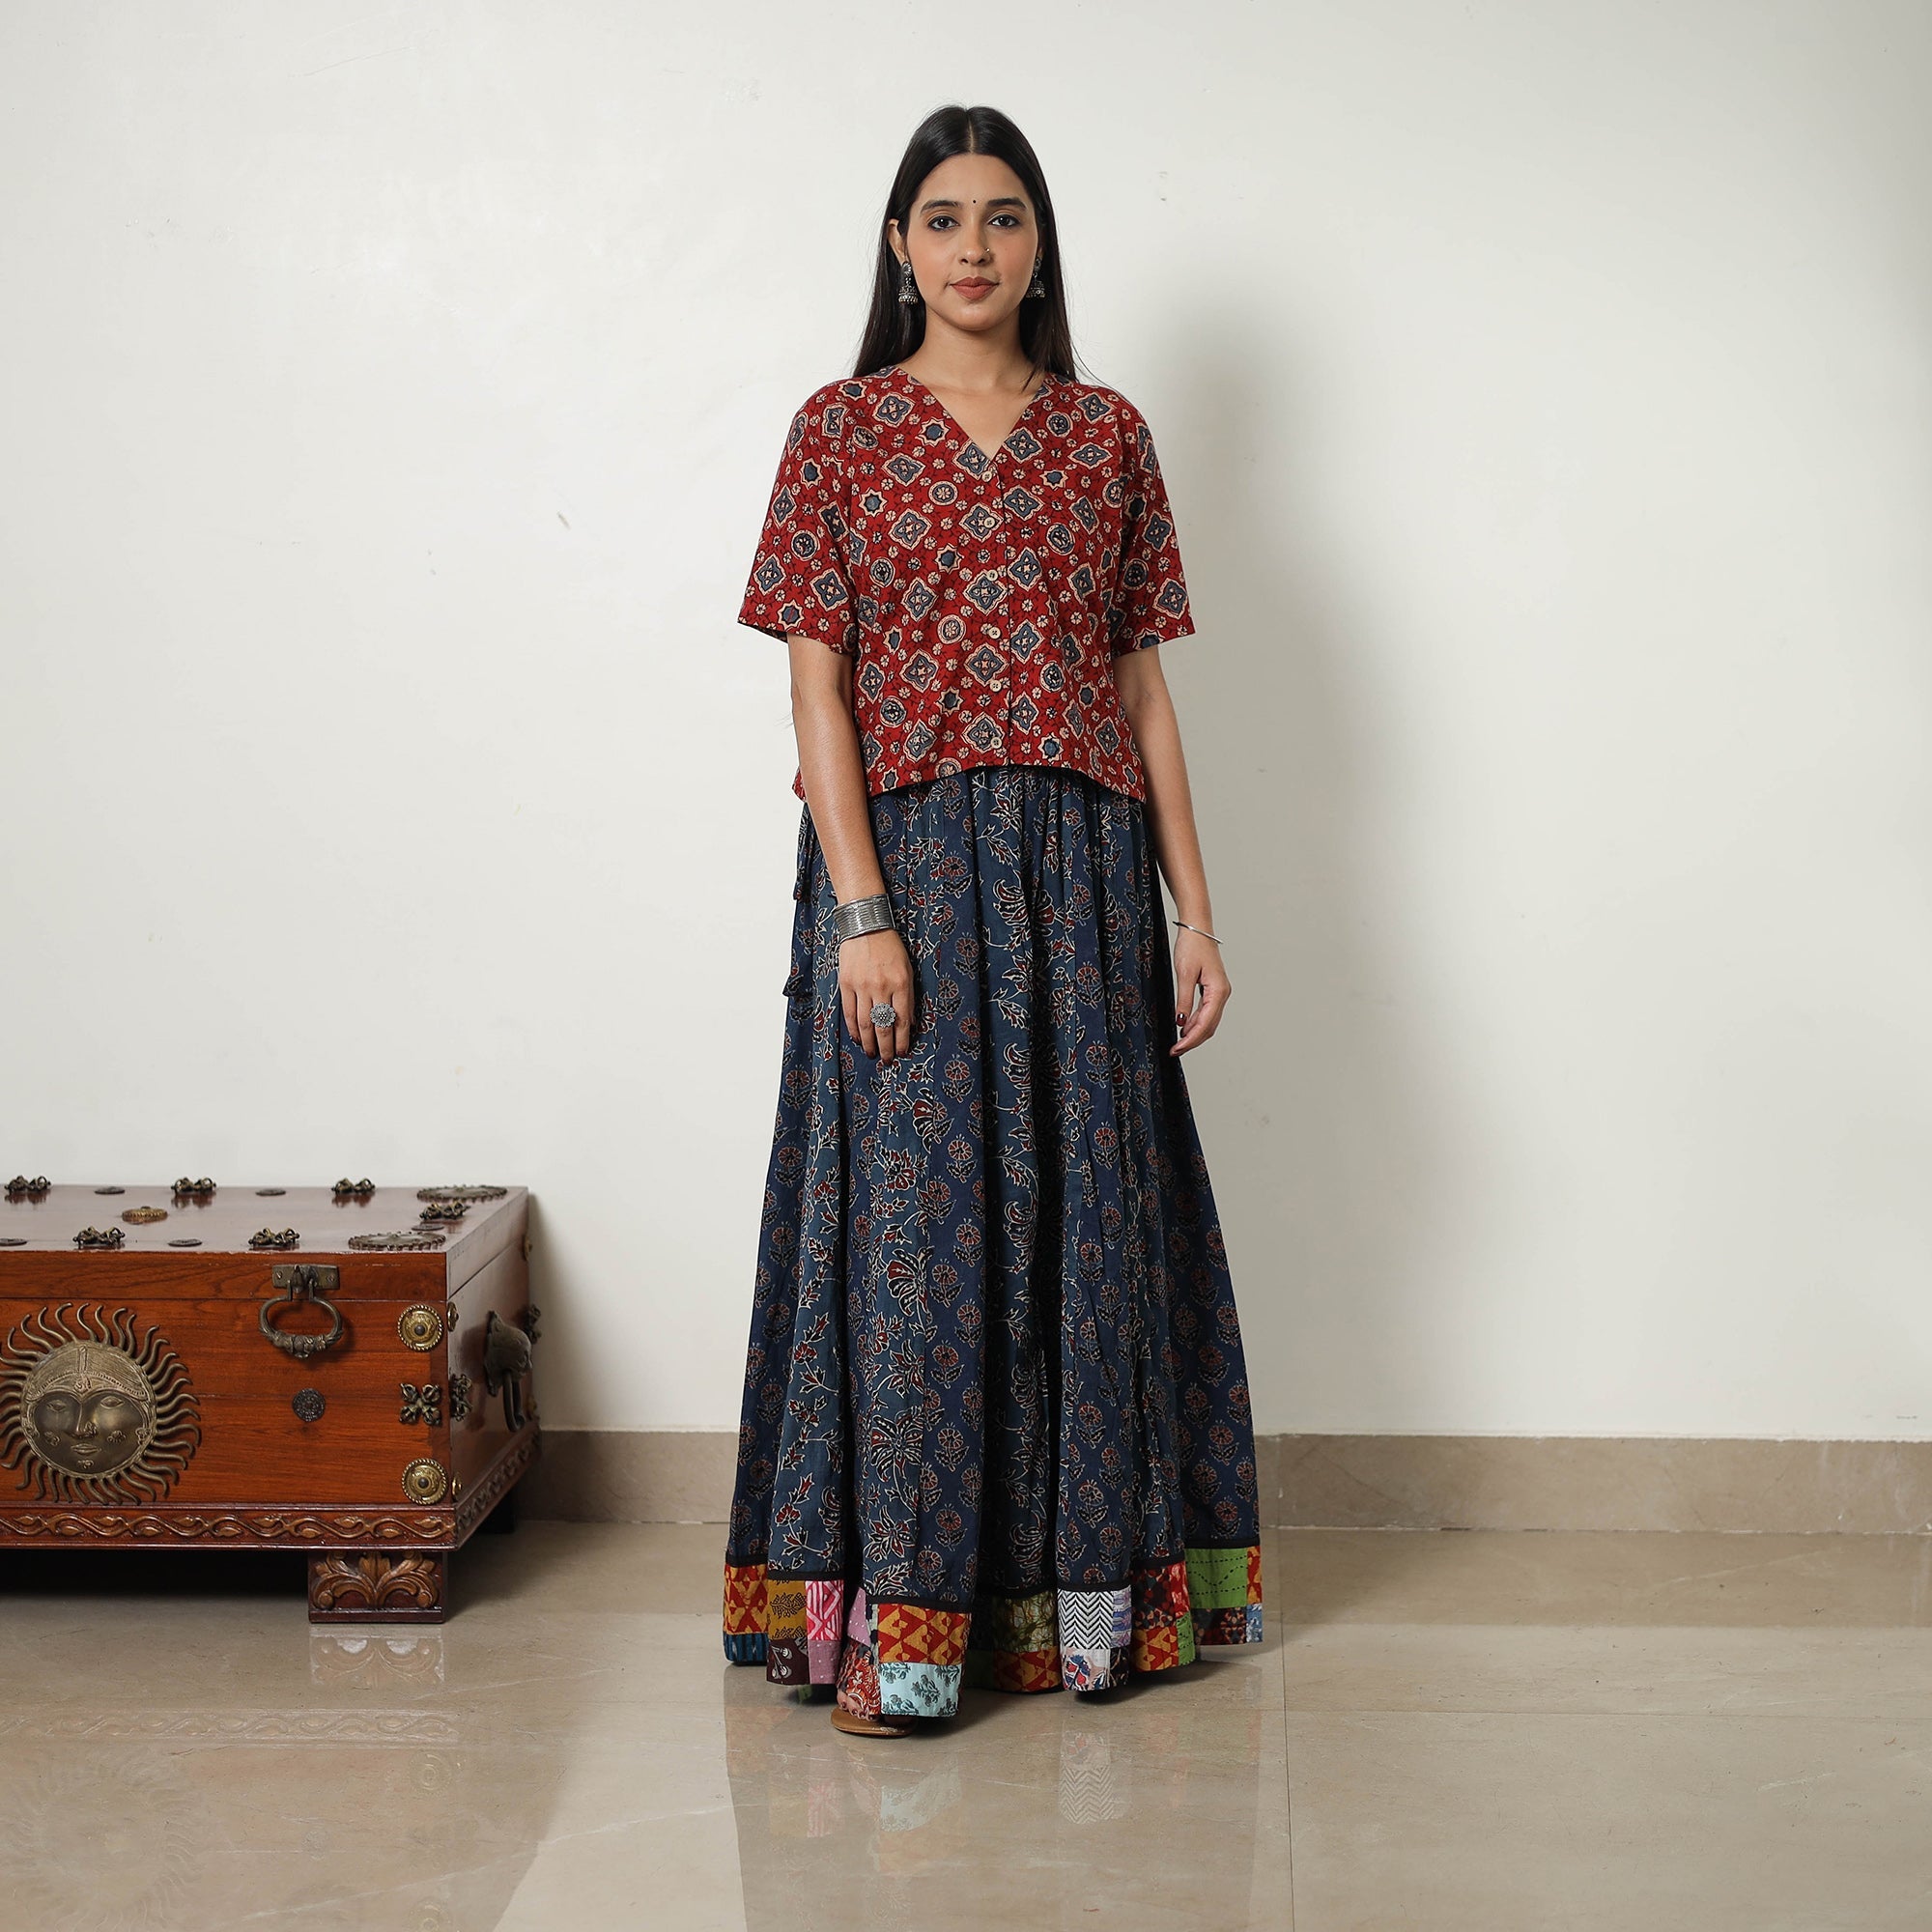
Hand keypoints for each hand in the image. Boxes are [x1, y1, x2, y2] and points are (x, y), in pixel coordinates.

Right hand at [841, 928, 915, 1063]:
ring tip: (872, 1053)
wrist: (866, 926)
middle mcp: (882, 987)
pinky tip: (857, 1038)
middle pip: (883, 1025)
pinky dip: (853, 1028)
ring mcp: (862, 986)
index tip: (902, 1052)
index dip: (902, 1040)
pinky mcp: (846, 983)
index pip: (902, 1020)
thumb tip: (908, 1024)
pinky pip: (849, 1012)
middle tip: (886, 1060)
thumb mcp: (908, 970)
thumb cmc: (890, 947)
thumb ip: (908, 997)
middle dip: (886, 1046)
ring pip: (865, 1023)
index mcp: (901, 984)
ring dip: (869, 1041)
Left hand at [1171, 928, 1228, 1054]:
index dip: (1191, 1039)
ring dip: (1194, 1033)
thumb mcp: (1184, 974)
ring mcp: (1219, 992)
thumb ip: (1183, 1000)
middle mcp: (1222, 994)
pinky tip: (1184, 1027)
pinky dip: (1196, 1022)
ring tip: (1178, 1042)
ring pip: (1208, 1021)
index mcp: (1218, 991)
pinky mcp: (1213, 989)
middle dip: (1192, 1040)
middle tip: (1175, 1051)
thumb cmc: (1192, 947)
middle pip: (1209, 1026)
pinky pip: (1206, 1012)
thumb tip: (1181, 1022)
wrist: (1197, 929)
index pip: (1205, 1024)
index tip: (1177, 1049)